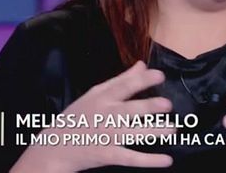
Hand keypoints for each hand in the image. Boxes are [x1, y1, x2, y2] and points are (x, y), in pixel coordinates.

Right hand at [12, 61, 174, 171]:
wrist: (53, 148)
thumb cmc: (78, 117)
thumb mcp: (95, 94)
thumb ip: (121, 80)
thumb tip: (142, 64)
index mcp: (102, 97)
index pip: (124, 85)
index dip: (142, 80)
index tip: (160, 75)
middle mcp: (105, 115)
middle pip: (129, 110)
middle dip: (148, 107)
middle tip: (168, 105)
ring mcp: (106, 136)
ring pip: (133, 134)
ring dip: (154, 132)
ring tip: (173, 130)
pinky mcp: (107, 155)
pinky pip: (131, 157)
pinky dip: (150, 160)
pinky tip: (167, 159)